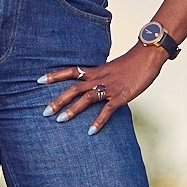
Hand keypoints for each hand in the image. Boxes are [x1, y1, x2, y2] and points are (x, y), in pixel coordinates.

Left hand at [38, 43, 166, 134]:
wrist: (148, 55)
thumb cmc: (132, 63)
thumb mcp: (111, 68)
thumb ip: (100, 77)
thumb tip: (93, 85)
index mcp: (95, 71)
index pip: (70, 71)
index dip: (54, 76)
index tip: (38, 80)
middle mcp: (98, 78)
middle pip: (73, 88)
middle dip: (58, 100)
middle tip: (44, 112)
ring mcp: (109, 87)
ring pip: (85, 98)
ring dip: (72, 110)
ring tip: (59, 121)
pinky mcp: (121, 95)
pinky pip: (107, 110)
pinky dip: (98, 121)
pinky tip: (90, 132)